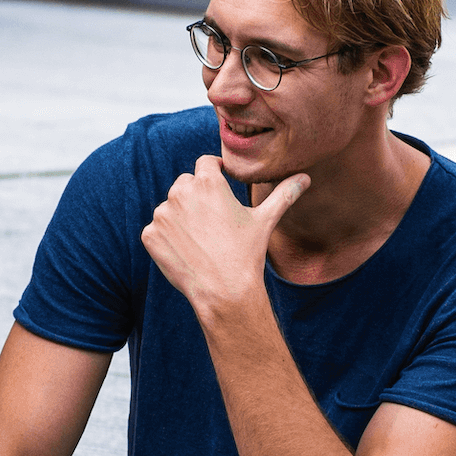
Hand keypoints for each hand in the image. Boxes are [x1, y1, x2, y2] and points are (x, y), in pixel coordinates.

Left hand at [141, 156, 308, 315]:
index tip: (220, 184)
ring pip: (170, 207)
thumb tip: (305, 178)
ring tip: (202, 240)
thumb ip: (284, 194)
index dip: (215, 172)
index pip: (205, 163)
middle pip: (186, 184)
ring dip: (181, 218)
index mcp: (208, 182)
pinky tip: (187, 251)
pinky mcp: (150, 235)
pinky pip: (156, 230)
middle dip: (197, 197)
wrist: (224, 292)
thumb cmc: (247, 254)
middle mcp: (180, 193)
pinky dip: (167, 238)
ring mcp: (162, 214)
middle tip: (214, 221)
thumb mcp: (265, 220)